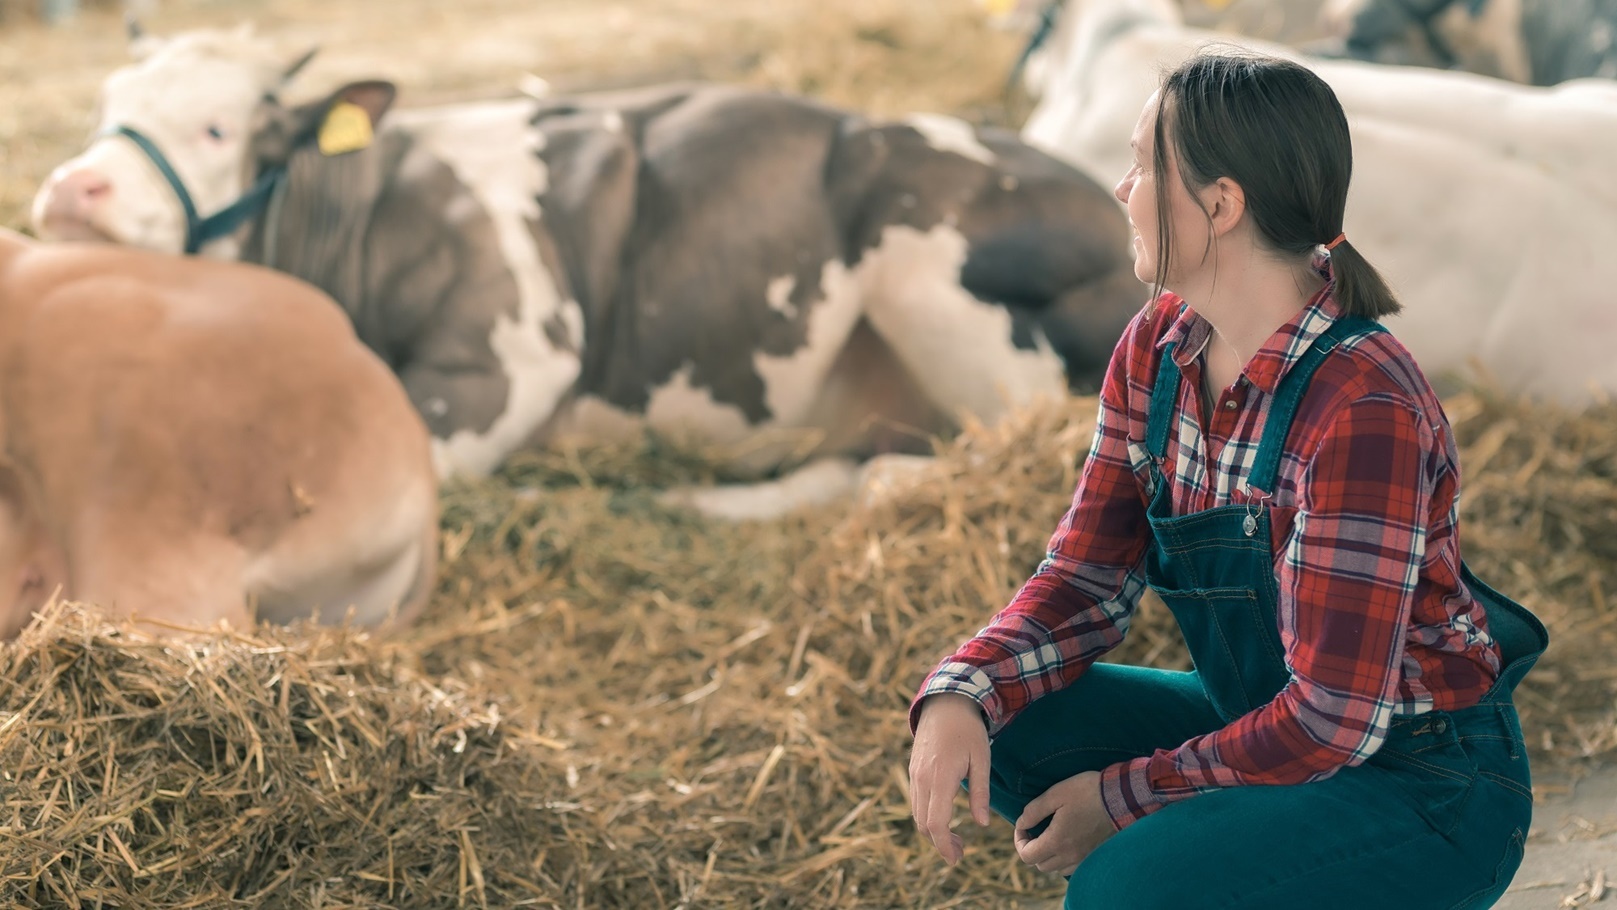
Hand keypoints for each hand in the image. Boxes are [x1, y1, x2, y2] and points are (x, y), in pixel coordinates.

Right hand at [909, 694, 992, 864]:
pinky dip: (927, 815)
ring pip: (917, 814)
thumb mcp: (982, 760)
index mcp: (940, 778)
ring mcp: (914, 775)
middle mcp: (922, 779)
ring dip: (932, 831)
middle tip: (960, 851)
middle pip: (923, 824)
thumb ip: (980, 793)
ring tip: (954, 837)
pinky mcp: (913, 770)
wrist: (945, 702)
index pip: (936, 824)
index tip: (956, 858)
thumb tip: (982, 824)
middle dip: (939, 843)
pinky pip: (915, 800)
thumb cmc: (968, 730)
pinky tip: (943, 816)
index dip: (944, 846)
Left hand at [1013, 771, 1116, 876]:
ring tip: (1051, 835)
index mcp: (1057, 842)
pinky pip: (1072, 867)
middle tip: (1035, 829)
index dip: (1019, 841)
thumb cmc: (1088, 792)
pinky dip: (1064, 859)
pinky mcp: (1095, 856)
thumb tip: (1021, 823)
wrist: (1122, 797)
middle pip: (1040, 864)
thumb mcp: (1056, 794)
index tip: (1024, 826)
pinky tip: (1067, 841)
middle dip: (1032, 849)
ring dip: (1048, 855)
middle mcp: (1069, 856)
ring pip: (1056, 868)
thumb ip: (1034, 811)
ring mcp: (1084, 859)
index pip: (1027, 856)